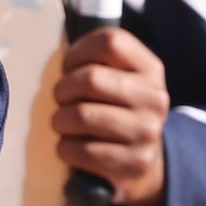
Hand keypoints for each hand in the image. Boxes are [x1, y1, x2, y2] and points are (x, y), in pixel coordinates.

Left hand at [55, 25, 168, 205]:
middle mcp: (154, 98)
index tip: (68, 67)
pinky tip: (71, 146)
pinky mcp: (133, 163)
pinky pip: (80, 150)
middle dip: (62, 89)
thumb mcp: (118, 78)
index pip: (110, 41)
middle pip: (90, 79)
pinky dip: (64, 148)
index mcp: (150, 69)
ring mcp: (147, 133)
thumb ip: (95, 59)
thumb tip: (50, 42)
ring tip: (64, 123)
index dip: (78, 51)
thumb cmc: (115, 110)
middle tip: (61, 99)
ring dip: (60, 120)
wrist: (142, 163)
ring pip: (81, 115)